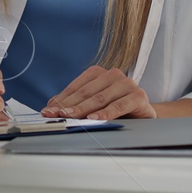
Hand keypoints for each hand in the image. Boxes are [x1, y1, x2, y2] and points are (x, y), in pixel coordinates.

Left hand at [41, 66, 155, 119]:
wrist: (144, 115)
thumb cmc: (117, 108)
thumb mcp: (94, 105)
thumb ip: (76, 103)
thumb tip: (51, 106)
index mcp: (99, 73)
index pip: (76, 87)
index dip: (61, 99)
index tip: (47, 110)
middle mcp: (113, 75)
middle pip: (86, 93)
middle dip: (68, 105)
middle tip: (55, 115)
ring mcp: (127, 84)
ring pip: (100, 98)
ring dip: (83, 109)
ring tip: (70, 117)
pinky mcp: (138, 96)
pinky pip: (119, 105)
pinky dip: (106, 112)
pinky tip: (94, 118)